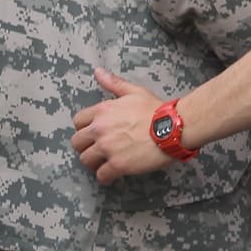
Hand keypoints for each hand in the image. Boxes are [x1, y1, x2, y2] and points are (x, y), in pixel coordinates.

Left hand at [72, 67, 168, 182]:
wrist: (172, 128)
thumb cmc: (156, 110)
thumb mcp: (134, 91)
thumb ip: (113, 83)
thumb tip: (98, 72)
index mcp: (102, 111)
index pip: (78, 122)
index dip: (84, 129)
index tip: (92, 134)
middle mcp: (100, 130)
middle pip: (77, 143)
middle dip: (85, 147)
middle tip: (96, 151)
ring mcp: (108, 148)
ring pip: (86, 160)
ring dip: (94, 163)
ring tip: (103, 164)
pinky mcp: (118, 165)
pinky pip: (102, 176)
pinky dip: (105, 178)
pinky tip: (111, 177)